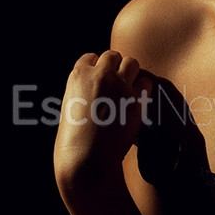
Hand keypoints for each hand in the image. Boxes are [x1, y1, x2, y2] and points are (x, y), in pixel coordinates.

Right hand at [53, 50, 151, 194]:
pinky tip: (137, 102)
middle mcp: (99, 74)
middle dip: (114, 67)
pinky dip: (142, 90)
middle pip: (112, 56)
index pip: (90, 57)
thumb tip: (96, 91)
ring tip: (128, 89)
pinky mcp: (136, 99)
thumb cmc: (73, 141)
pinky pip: (145, 83)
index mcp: (77, 75)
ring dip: (130, 73)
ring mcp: (119, 84)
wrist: (86, 159)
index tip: (99, 79)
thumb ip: (82, 93)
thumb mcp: (69, 108)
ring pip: (131, 62)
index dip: (96, 68)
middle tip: (116, 84)